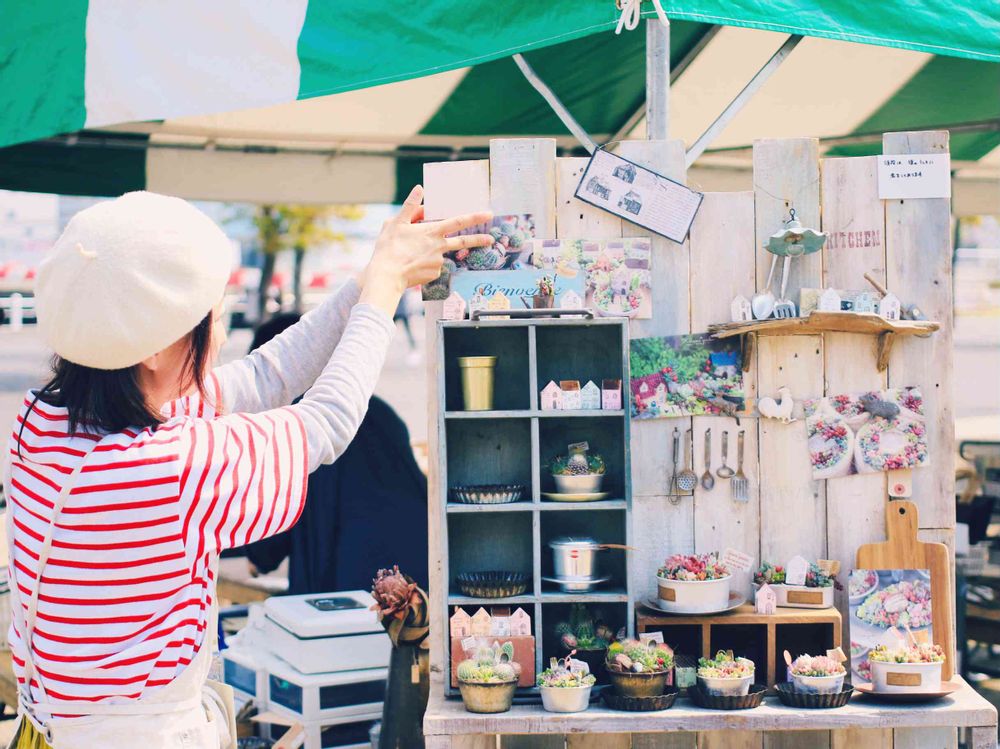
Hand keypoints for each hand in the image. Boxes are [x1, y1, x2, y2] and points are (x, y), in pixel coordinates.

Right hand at [360, 185, 492, 314]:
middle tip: (490, 239)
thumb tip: (419, 189)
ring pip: (437, 254)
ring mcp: (438, 262)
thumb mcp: (396, 222)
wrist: (387, 275)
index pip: (458, 221)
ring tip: (408, 256)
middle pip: (463, 241)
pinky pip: (431, 267)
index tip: (488, 214)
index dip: (474, 217)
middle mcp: (439, 247)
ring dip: (428, 253)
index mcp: (433, 231)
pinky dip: (423, 265)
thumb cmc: (389, 247)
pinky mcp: (434, 274)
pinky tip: (411, 266)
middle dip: (478, 240)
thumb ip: (411, 206)